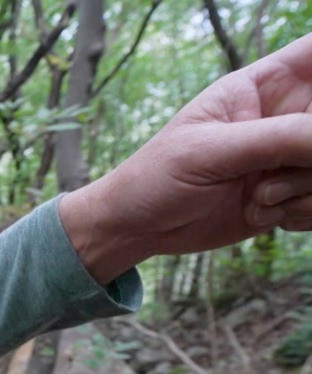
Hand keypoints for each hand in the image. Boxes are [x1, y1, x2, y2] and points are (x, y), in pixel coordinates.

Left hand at [60, 32, 311, 284]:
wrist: (135, 230)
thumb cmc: (156, 178)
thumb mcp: (211, 152)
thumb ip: (280, 138)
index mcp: (261, 87)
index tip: (307, 114)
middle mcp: (283, 118)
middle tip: (273, 175)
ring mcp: (289, 158)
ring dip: (305, 191)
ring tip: (256, 196)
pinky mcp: (291, 194)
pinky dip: (303, 214)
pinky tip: (261, 214)